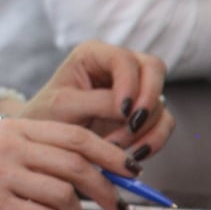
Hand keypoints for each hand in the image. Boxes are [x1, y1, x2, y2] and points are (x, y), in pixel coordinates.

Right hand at [0, 118, 140, 209]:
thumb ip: (35, 158)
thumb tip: (87, 175)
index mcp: (12, 128)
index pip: (76, 136)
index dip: (110, 154)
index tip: (129, 171)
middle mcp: (7, 146)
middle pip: (77, 165)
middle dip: (106, 189)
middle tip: (116, 206)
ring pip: (64, 194)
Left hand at [12, 41, 173, 157]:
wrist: (47, 140)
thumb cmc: (47, 116)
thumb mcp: (64, 105)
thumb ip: (97, 102)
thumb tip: (131, 109)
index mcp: (95, 55)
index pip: (124, 58)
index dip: (129, 83)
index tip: (123, 111)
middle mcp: (119, 67)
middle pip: (154, 70)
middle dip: (148, 100)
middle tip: (133, 124)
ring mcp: (135, 89)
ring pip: (160, 100)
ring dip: (144, 127)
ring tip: (115, 145)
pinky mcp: (143, 114)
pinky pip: (164, 123)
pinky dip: (154, 140)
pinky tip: (134, 154)